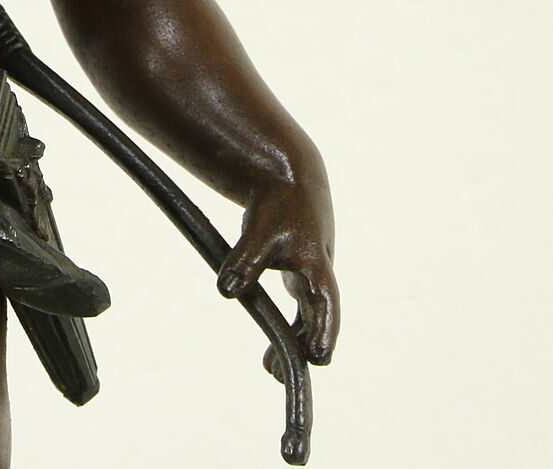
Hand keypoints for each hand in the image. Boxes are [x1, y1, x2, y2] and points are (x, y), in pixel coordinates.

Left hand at [217, 177, 339, 374]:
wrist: (288, 177)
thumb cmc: (279, 204)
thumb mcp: (259, 233)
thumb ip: (244, 262)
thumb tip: (227, 292)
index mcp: (316, 267)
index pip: (324, 307)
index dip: (324, 333)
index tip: (319, 358)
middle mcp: (318, 275)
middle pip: (315, 320)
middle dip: (303, 348)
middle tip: (283, 375)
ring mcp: (310, 275)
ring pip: (305, 317)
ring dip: (293, 341)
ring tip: (272, 370)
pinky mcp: (299, 272)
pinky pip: (297, 308)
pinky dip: (286, 325)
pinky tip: (272, 345)